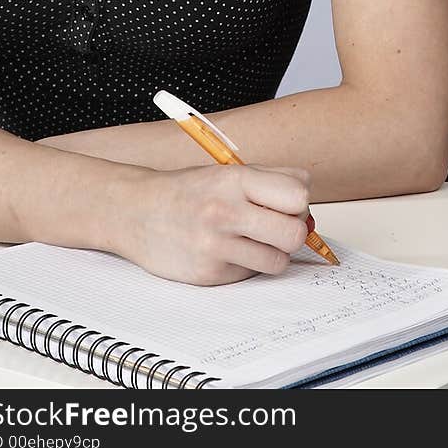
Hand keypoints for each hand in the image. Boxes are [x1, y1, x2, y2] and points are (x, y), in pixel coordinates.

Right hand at [111, 164, 311, 284]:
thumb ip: (274, 181)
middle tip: (277, 226)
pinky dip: (247, 264)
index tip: (287, 204)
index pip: (298, 195)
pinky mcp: (209, 275)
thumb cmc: (190, 191)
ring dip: (273, 252)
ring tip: (252, 239)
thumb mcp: (230, 172)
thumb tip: (310, 209)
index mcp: (236, 180)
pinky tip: (227, 251)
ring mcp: (216, 247)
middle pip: (295, 233)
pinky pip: (251, 274)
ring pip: (279, 261)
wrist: (137, 213)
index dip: (299, 202)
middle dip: (294, 232)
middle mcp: (226, 212)